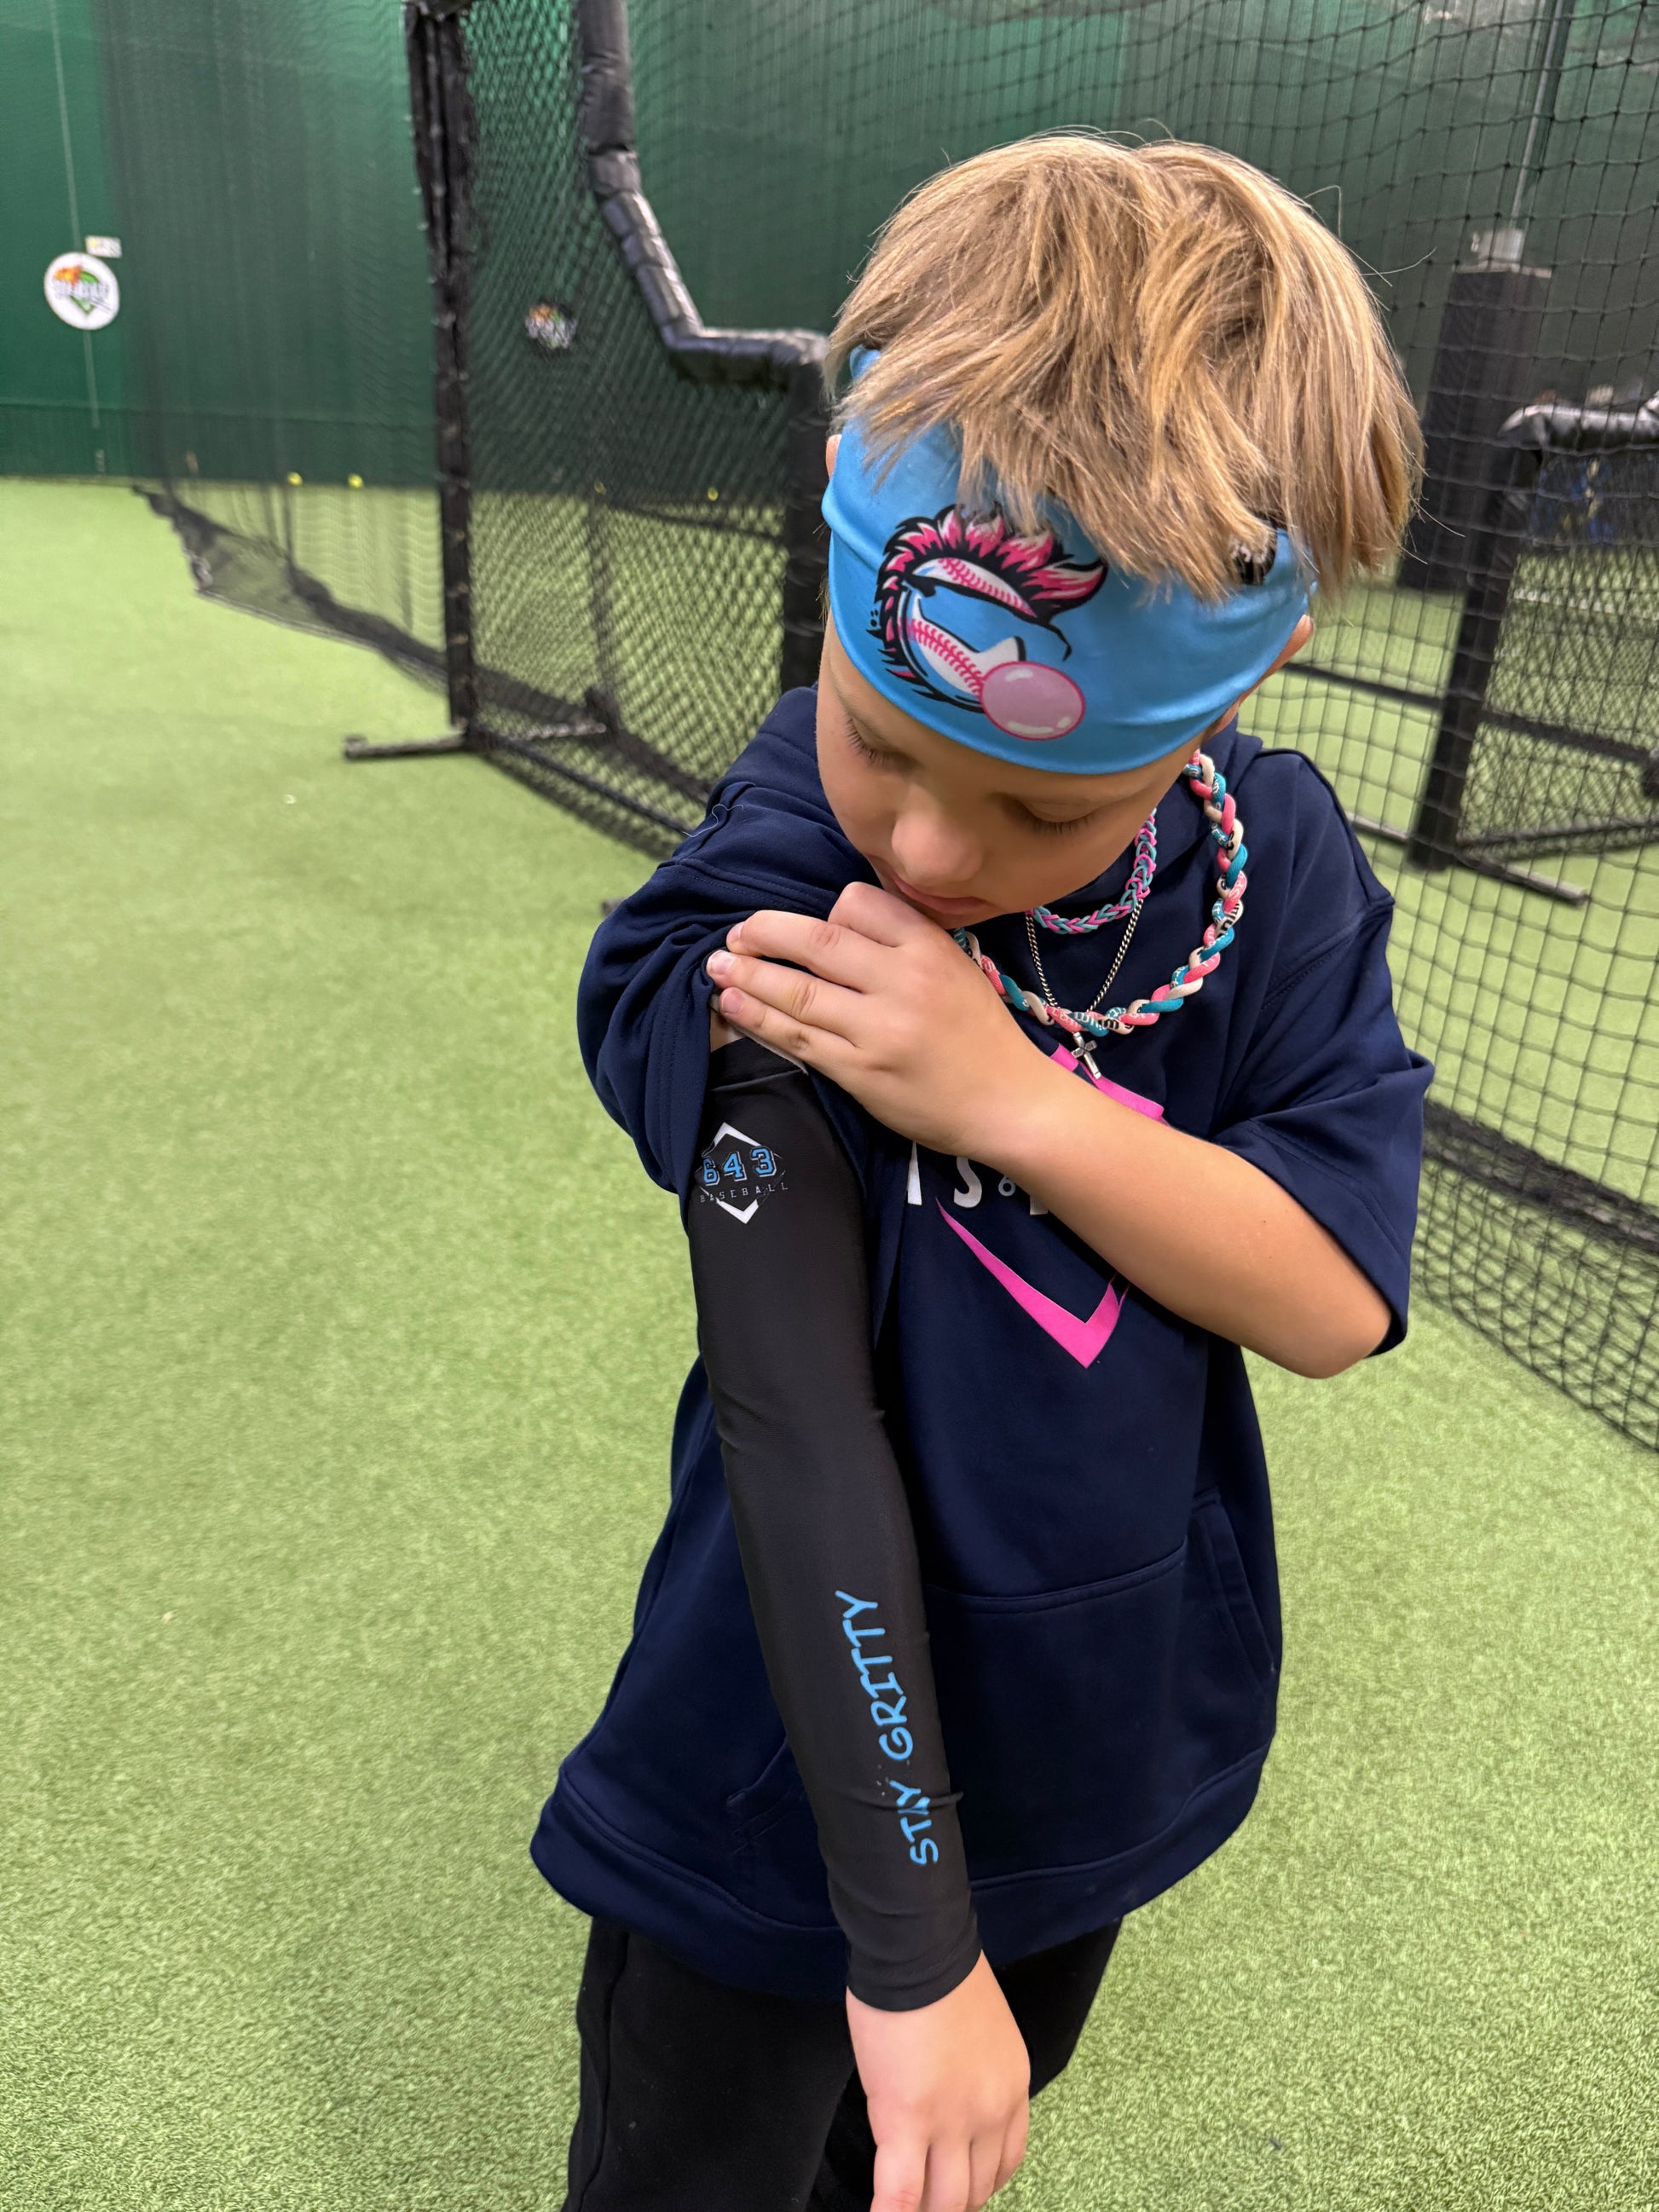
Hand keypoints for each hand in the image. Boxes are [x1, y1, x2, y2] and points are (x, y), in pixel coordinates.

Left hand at [704, 884, 1062, 1160]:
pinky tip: (733, 1005)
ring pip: (797, 991)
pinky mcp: (860, 1072)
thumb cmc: (979, 1035)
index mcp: (927, 948)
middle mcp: (901, 982)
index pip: (856, 904)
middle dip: (764, 933)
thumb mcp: (954, 968)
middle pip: (816, 941)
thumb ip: (902, 942)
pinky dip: (759, 1019)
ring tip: (716, 966)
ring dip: (748, 976)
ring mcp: (878, 1030)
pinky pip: (798, 1039)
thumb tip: (832, 922)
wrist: (1008, 1103)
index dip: (821, 911)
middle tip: (734, 936)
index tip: (803, 928)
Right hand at [847, 1954, 1030, 2211]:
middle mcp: (992, 2113)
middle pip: (977, 2190)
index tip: (958, 2188)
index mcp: (1012, 2087)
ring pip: (945, 2201)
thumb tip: (946, 2097)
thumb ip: (973, 2074)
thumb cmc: (939, 1973)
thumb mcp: (982, 2030)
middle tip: (927, 2203)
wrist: (920, 1946)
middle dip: (951, 2205)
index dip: (979, 2185)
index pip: (1006, 2162)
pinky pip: (901, 2192)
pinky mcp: (909, 2121)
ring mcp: (954, 2122)